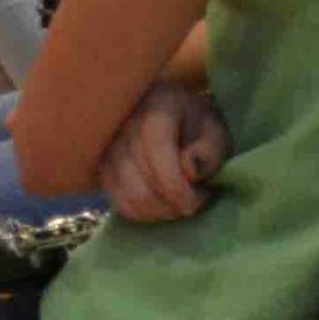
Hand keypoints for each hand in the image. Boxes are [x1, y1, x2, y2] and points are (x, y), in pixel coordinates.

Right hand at [95, 81, 227, 221]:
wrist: (176, 119)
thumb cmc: (199, 128)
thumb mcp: (216, 133)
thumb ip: (209, 151)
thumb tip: (189, 172)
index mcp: (157, 106)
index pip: (156, 148)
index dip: (175, 184)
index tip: (196, 201)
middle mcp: (124, 123)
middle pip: (140, 179)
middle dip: (171, 204)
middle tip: (192, 203)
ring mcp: (108, 145)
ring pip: (129, 195)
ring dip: (159, 211)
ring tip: (178, 204)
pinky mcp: (102, 166)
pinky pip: (120, 202)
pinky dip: (143, 213)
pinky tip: (161, 204)